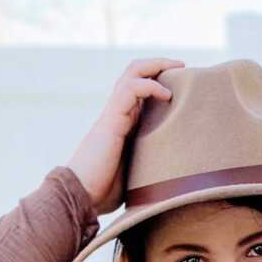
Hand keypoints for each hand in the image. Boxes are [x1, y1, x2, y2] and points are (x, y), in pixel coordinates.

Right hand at [66, 56, 185, 214]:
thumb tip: (171, 182)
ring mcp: (113, 114)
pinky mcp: (111, 120)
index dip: (158, 81)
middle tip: (182, 66)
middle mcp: (117, 114)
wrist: (80, 196)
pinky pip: (131, 89)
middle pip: (135, 73)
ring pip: (132, 73)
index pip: (139, 90)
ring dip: (156, 66)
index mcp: (122, 124)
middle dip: (159, 65)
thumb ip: (147, 167)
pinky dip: (150, 85)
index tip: (180, 84)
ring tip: (178, 68)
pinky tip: (166, 95)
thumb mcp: (134, 176)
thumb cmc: (103, 192)